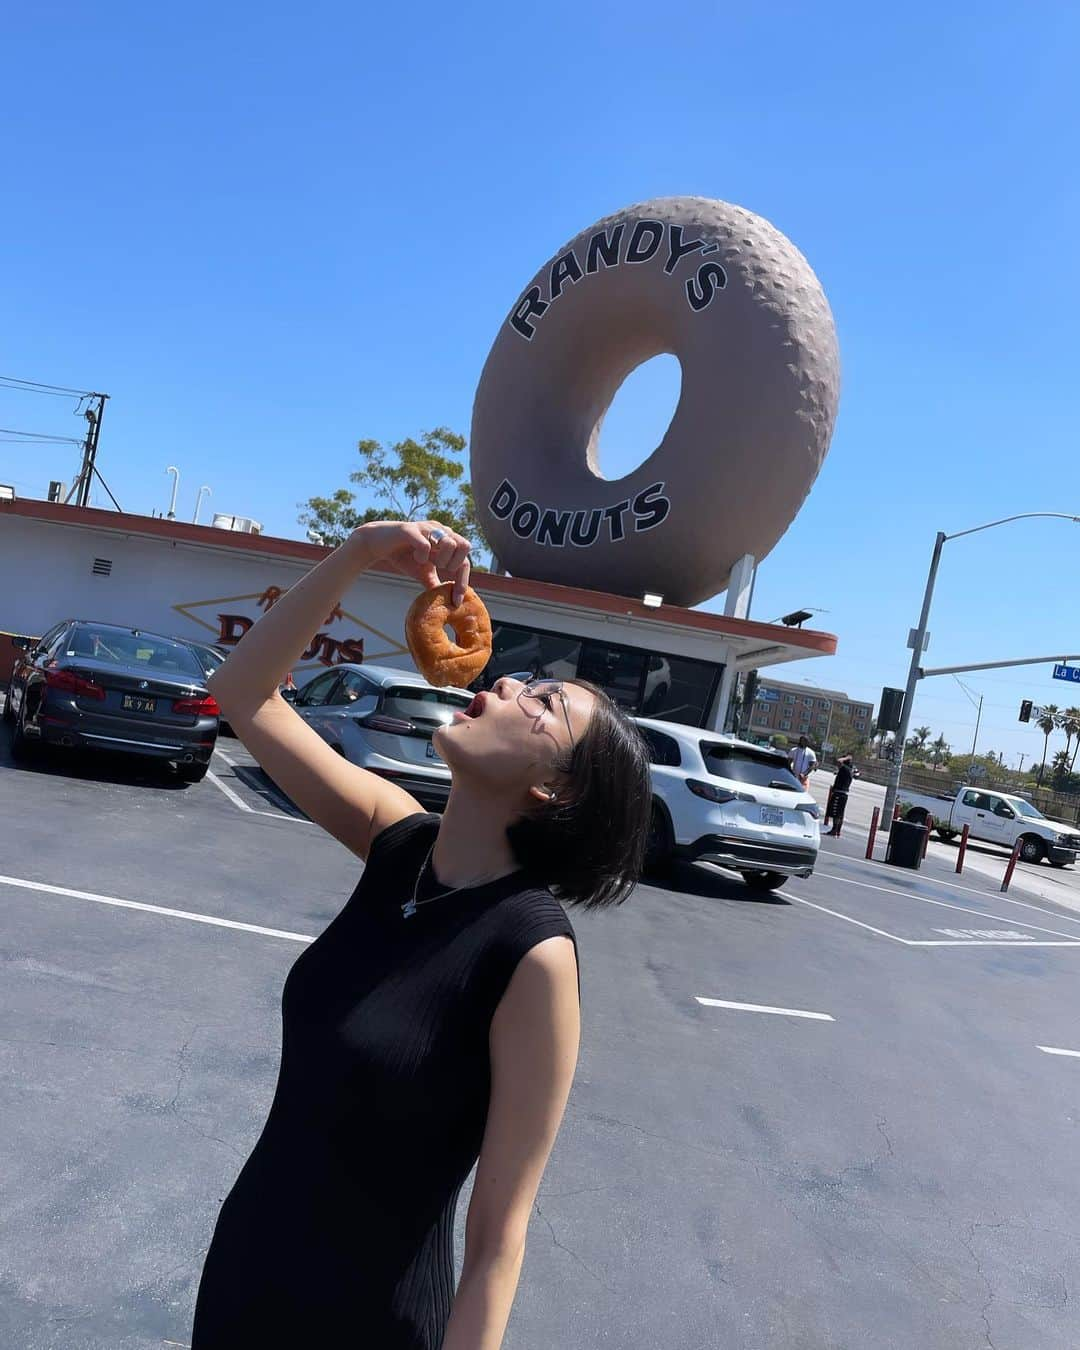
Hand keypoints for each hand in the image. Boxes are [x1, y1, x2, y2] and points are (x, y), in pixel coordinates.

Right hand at [355, 520, 471, 605]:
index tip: (456, 601)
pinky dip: (422, 557)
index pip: (465, 560)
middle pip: (465, 546)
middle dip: (453, 565)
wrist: (377, 543)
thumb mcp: (423, 573)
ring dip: (441, 559)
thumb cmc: (404, 556)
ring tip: (426, 561)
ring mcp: (427, 528)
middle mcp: (441, 531)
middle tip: (438, 569)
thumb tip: (448, 602)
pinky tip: (415, 557)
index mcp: (447, 540)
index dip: (463, 582)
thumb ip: (436, 584)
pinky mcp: (411, 529)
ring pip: (450, 543)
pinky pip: (426, 546)